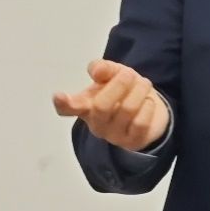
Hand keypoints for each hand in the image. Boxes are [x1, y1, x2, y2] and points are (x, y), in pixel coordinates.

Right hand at [52, 60, 168, 151]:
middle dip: (119, 84)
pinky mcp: (133, 141)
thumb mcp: (113, 74)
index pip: (68, 108)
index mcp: (86, 106)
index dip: (64, 103)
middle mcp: (96, 124)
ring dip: (139, 91)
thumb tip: (97, 70)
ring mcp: (114, 136)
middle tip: (129, 74)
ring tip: (143, 83)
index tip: (59, 96)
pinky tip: (148, 101)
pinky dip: (148, 106)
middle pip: (102, 106)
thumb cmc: (124, 91)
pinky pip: (141, 122)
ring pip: (126, 110)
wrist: (150, 109)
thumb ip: (104, 69)